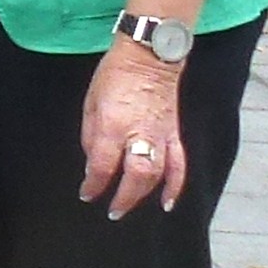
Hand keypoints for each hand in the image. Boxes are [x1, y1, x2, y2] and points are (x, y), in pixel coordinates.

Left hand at [81, 42, 187, 215]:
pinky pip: (179, 165)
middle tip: (111, 210)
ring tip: (129, 208)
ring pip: (157, 174)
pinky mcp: (174, 134)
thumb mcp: (90, 103)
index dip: (94, 184)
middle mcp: (139, 133)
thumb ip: (91, 135)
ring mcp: (161, 135)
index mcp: (113, 124)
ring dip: (143, 196)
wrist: (149, 57)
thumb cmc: (113, 76)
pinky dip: (175, 186)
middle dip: (122, 197)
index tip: (87, 194)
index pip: (103, 164)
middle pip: (135, 175)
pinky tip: (167, 203)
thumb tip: (93, 162)